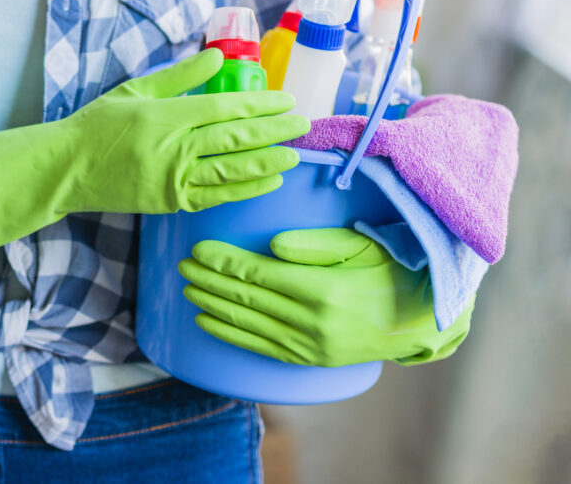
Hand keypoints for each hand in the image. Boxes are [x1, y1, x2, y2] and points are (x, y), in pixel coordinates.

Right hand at [59, 48, 309, 213]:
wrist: (66, 169)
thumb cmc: (98, 125)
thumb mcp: (136, 90)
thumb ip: (180, 75)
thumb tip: (219, 57)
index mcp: (164, 117)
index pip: (224, 109)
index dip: (259, 104)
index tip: (286, 99)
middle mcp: (172, 150)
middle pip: (235, 139)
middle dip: (274, 131)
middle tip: (303, 124)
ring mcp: (172, 180)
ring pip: (231, 171)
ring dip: (267, 162)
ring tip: (294, 154)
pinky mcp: (170, 203)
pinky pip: (216, 196)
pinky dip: (245, 189)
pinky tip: (267, 180)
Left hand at [177, 228, 472, 365]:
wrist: (421, 319)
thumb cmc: (391, 270)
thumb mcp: (361, 246)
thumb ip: (315, 244)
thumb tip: (272, 246)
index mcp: (324, 289)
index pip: (259, 273)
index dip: (224, 262)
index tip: (198, 249)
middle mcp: (313, 322)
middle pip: (247, 298)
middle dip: (210, 281)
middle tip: (183, 266)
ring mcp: (311, 345)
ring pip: (248, 323)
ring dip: (213, 306)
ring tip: (188, 289)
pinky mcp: (310, 359)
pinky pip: (260, 347)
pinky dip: (230, 334)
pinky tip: (207, 321)